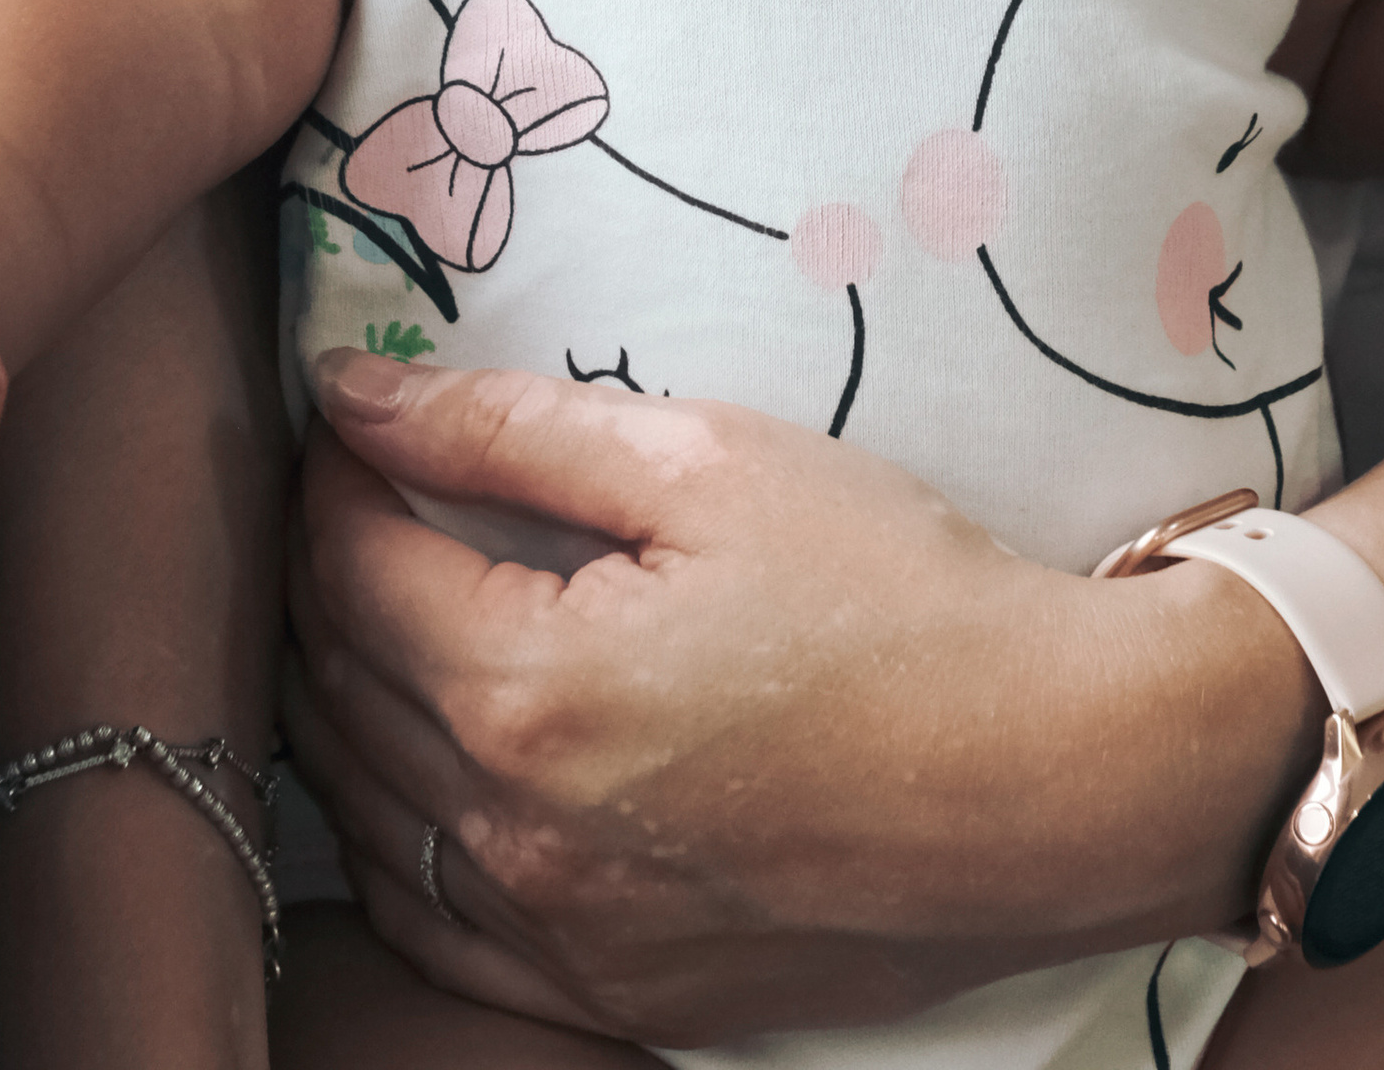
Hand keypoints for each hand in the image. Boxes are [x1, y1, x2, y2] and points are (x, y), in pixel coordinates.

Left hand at [279, 352, 1319, 1042]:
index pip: (347, 561)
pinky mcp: (607, 991)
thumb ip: (508, 425)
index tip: (354, 410)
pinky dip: (399, 834)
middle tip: (369, 489)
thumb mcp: (708, 461)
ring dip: (346, 696)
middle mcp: (513, 831)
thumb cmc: (897, 596)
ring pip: (365, 812)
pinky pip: (433, 926)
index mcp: (525, 685)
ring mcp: (555, 933)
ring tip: (391, 602)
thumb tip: (352, 393)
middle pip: (334, 685)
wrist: (1056, 780)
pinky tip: (426, 765)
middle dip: (328, 568)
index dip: (336, 466)